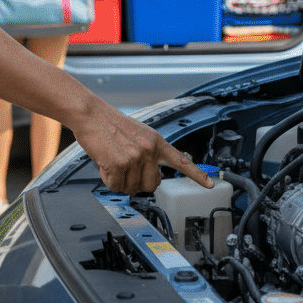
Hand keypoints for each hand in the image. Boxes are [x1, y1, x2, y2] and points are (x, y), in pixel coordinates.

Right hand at [74, 102, 213, 194]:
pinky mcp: (119, 164)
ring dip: (119, 180)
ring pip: (131, 188)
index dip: (197, 175)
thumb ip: (149, 153)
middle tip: (125, 169)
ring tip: (113, 160)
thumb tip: (151, 177)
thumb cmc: (110, 124)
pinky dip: (108, 179)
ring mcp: (135, 157)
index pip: (181, 161)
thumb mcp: (138, 134)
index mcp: (156, 141)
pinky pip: (115, 186)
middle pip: (151, 186)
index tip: (211, 185)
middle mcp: (149, 150)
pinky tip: (105, 163)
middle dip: (137, 183)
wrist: (91, 114)